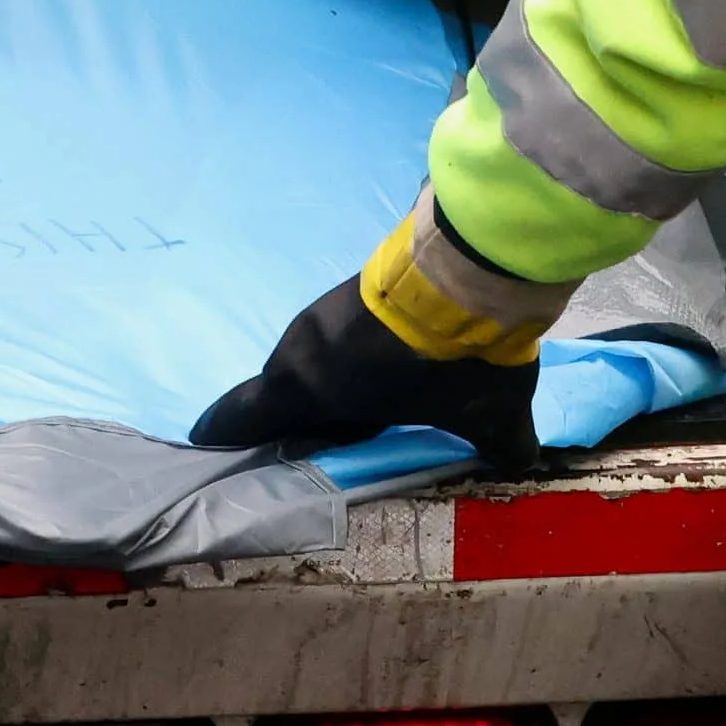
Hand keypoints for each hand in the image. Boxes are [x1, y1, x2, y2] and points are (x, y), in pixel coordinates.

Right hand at [193, 250, 545, 461]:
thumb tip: (519, 459)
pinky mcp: (353, 289)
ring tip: (354, 407)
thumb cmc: (458, 359)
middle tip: (309, 442)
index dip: (228, 437)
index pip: (245, 418)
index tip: (206, 450)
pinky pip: (334, 335)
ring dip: (326, 382)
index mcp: (311, 390)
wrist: (473, 266)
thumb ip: (500, 444)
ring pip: (311, 359)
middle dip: (292, 417)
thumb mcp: (487, 415)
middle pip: (283, 390)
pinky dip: (347, 354)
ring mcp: (325, 313)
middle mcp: (303, 350)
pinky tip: (382, 364)